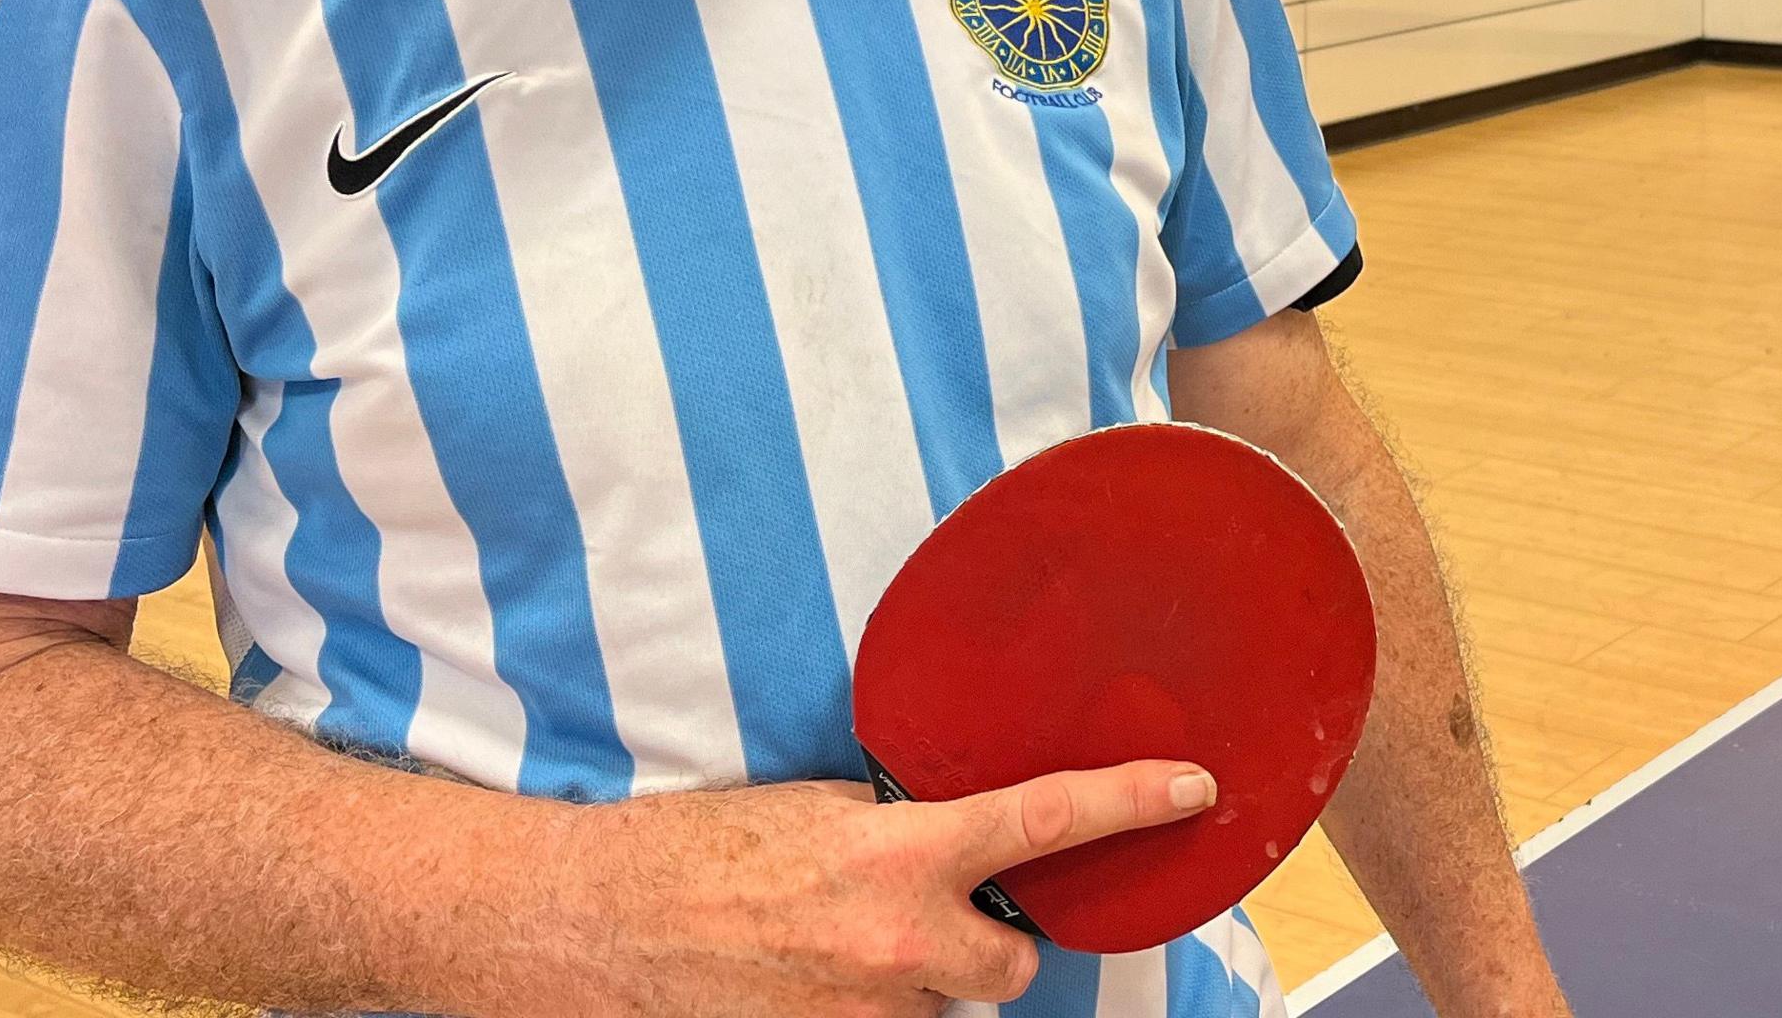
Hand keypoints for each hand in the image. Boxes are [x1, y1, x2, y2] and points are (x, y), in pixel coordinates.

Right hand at [493, 761, 1213, 1016]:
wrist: (589, 929)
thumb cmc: (688, 854)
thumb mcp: (809, 813)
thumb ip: (894, 829)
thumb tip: (947, 838)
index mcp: (896, 858)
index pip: (1045, 822)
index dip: (1131, 801)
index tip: (1192, 786)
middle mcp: (898, 945)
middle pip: (1010, 960)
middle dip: (982, 942)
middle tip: (915, 915)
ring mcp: (866, 1016)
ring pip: (940, 1006)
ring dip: (910, 982)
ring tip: (823, 949)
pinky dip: (859, 1010)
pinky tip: (802, 983)